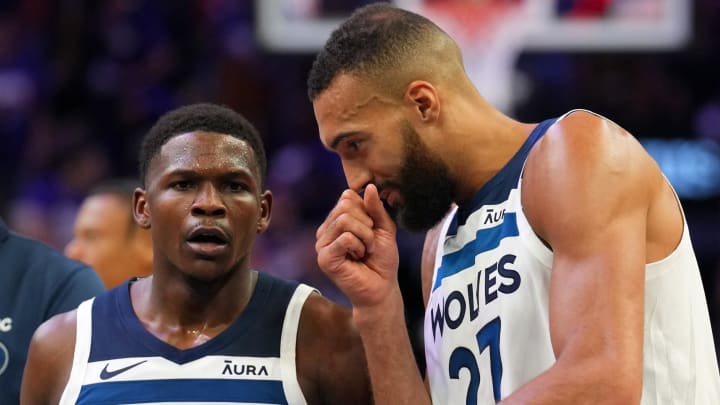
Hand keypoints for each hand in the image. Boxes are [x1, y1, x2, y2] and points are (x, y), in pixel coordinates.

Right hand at [315, 184, 399, 310]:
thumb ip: (376, 208)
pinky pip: (345, 237)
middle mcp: (325, 231)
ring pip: (345, 220)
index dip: (367, 211)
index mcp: (336, 221)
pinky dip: (359, 246)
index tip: (372, 231)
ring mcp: (322, 245)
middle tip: (369, 243)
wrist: (382, 288)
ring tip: (365, 251)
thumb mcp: (384, 228)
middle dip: (367, 224)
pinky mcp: (324, 258)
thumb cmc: (382, 260)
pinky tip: (358, 258)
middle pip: (345, 206)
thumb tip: (368, 186)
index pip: (347, 197)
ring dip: (365, 236)